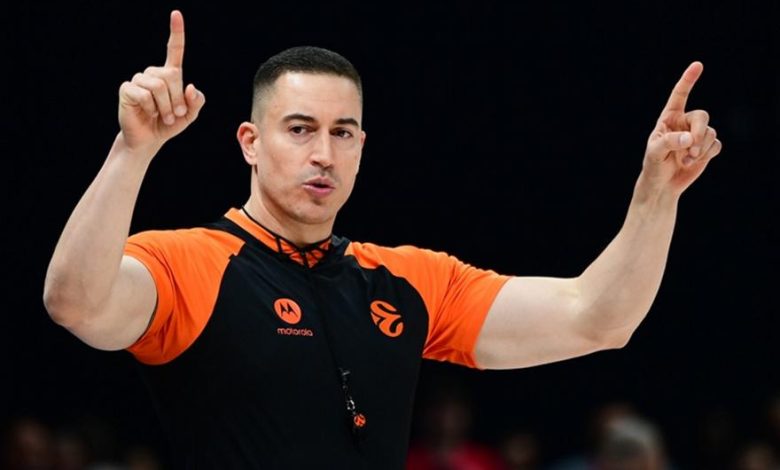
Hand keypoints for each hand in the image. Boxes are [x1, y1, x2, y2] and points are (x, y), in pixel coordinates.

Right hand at [117, 10, 204, 153]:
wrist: (149, 139)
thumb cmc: (168, 124)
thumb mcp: (189, 115)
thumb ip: (196, 102)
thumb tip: (191, 86)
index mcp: (169, 75)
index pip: (174, 50)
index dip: (176, 32)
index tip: (176, 14)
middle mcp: (153, 73)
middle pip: (171, 75)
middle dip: (178, 98)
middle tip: (177, 114)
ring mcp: (139, 79)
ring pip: (159, 86)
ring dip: (167, 106)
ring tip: (163, 116)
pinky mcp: (127, 89)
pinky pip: (145, 94)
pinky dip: (152, 108)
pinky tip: (148, 113)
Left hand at [642, 61, 721, 195]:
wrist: (662, 185)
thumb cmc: (653, 166)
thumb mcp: (655, 153)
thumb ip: (670, 142)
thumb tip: (689, 138)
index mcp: (669, 118)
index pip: (680, 95)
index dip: (688, 80)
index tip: (697, 65)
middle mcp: (684, 123)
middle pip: (702, 116)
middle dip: (699, 132)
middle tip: (691, 148)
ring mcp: (697, 135)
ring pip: (710, 132)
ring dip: (701, 148)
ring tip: (687, 159)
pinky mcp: (707, 148)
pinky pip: (716, 145)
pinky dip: (707, 154)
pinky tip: (693, 162)